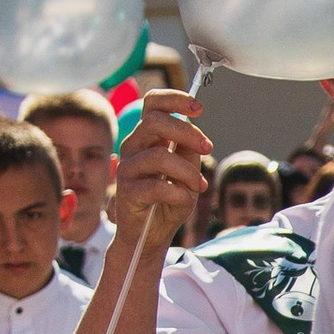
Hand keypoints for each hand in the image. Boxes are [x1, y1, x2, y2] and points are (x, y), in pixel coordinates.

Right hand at [115, 87, 212, 235]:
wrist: (150, 235)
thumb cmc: (169, 200)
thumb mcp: (187, 172)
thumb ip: (189, 151)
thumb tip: (195, 131)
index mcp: (148, 137)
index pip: (153, 104)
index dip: (174, 99)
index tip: (199, 108)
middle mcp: (134, 147)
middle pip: (154, 121)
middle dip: (186, 132)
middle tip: (208, 148)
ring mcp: (127, 168)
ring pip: (159, 156)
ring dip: (187, 171)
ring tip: (199, 186)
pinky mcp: (126, 192)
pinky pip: (156, 186)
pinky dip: (178, 193)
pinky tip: (184, 199)